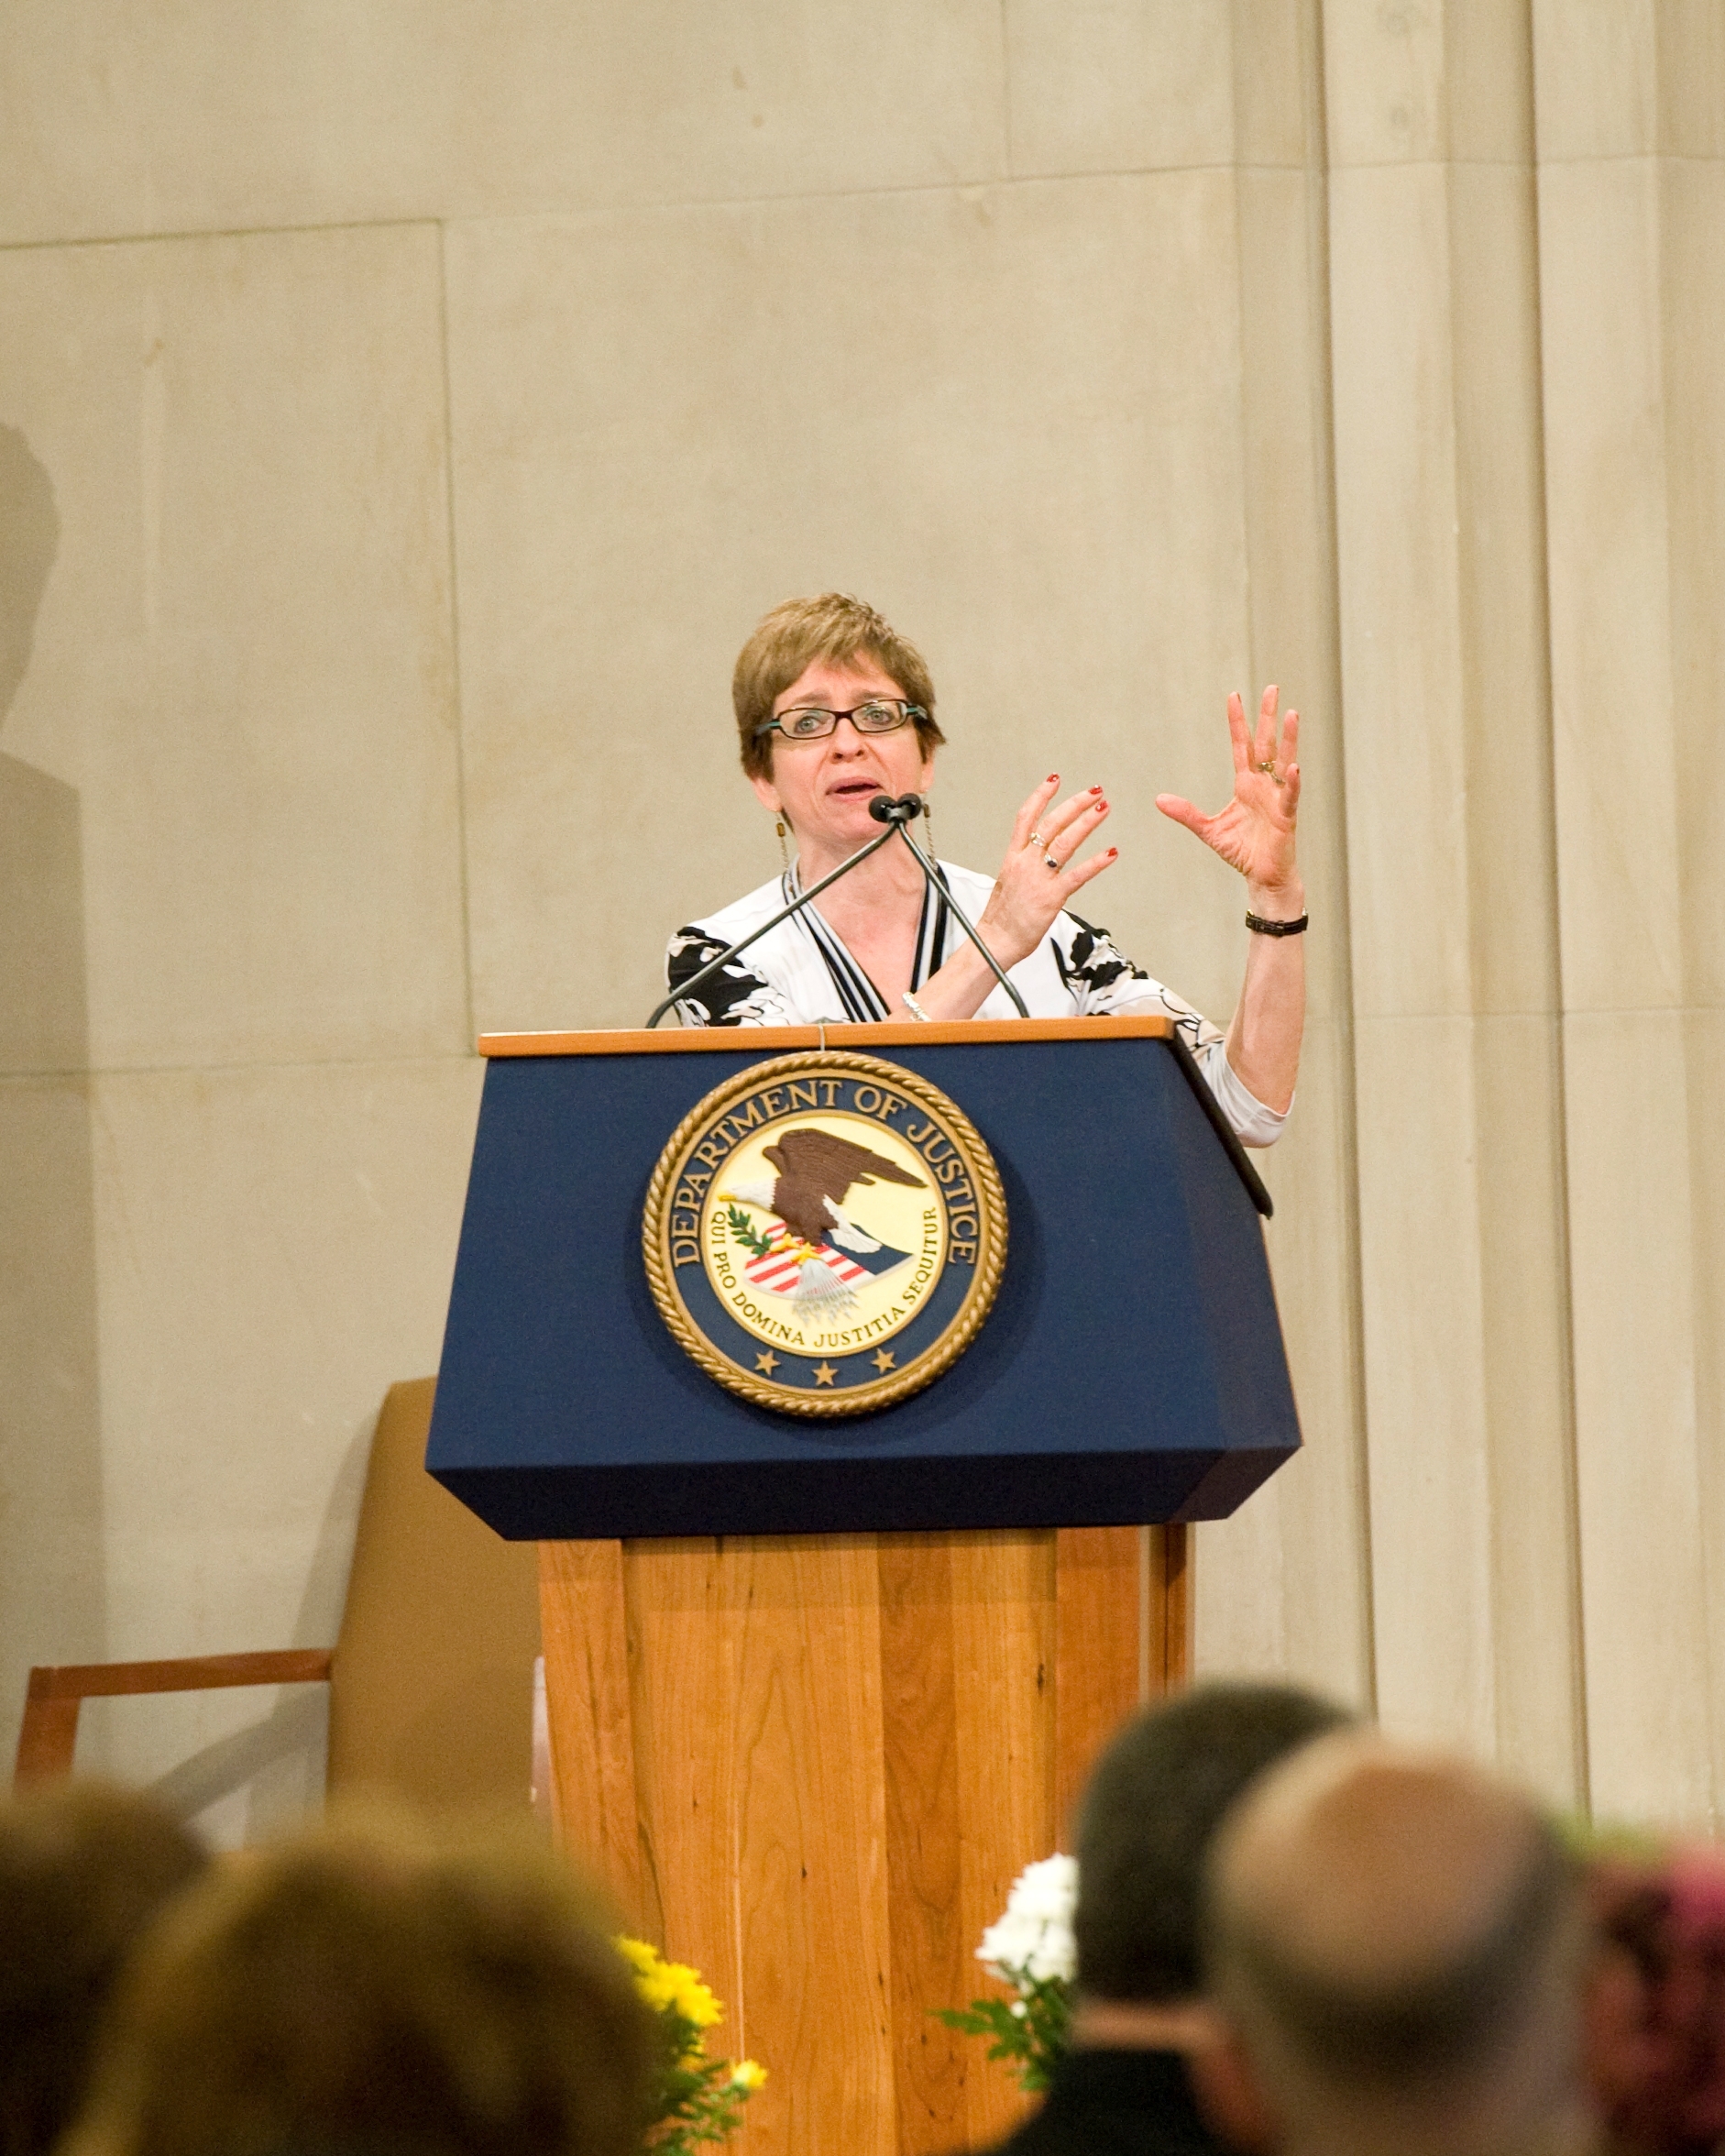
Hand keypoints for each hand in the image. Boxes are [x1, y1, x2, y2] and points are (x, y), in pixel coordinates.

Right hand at [979, 775, 1117, 967]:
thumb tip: (1037, 860)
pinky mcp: (1052, 897)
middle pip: (1051, 824)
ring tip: (1103, 808)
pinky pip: (1078, 875)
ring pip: (1065, 842)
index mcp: (1013, 858)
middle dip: (1074, 804)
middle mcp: (1025, 863)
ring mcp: (1039, 879)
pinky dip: (1096, 863)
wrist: (995, 941)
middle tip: (1094, 792)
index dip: (1041, 796)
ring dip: (1087, 822)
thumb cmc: (1002, 918)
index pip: (1026, 817)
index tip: (1054, 780)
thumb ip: (1023, 867)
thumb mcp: (1007, 883)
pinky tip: (1110, 853)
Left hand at [1155, 687, 1301, 908]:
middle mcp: (1264, 786)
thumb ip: (1186, 813)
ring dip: (1288, 739)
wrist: (1262, 877)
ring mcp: (1277, 798)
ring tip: (1291, 714)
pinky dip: (1291, 782)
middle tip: (1272, 688)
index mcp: (1245, 785)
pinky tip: (1293, 767)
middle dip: (1267, 717)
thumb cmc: (1242, 852)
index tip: (1234, 695)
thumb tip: (1158, 799)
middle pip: (1266, 744)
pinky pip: (1290, 796)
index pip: (1242, 746)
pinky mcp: (1286, 817)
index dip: (1237, 722)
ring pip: (1284, 762)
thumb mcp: (1208, 829)